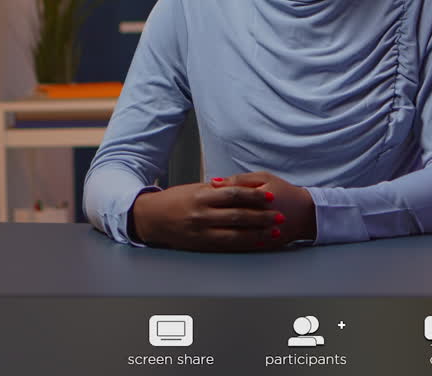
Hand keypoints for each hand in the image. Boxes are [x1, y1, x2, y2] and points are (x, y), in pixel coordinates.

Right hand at [129, 182, 283, 251]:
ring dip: (257, 232)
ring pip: (235, 233)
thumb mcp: (194, 188)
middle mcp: (202, 215)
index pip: (234, 194)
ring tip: (273, 230)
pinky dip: (244, 243)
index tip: (269, 196)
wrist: (151, 218)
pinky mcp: (201, 245)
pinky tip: (257, 242)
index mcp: (201, 196)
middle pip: (239, 215)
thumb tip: (242, 186)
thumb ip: (217, 189)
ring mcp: (202, 232)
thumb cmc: (174, 200)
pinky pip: (227, 245)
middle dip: (262, 216)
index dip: (254, 195)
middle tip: (279, 215)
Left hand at [210, 171, 315, 246]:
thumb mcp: (264, 178)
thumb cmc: (284, 192)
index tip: (202, 196)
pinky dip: (228, 242)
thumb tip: (214, 183)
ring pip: (234, 234)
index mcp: (259, 199)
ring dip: (217, 230)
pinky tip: (217, 237)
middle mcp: (261, 218)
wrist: (306, 213)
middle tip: (199, 211)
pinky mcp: (264, 246)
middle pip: (229, 218)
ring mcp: (263, 234)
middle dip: (212, 215)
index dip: (213, 197)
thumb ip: (239, 180)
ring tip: (205, 224)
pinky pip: (242, 246)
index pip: (229, 198)